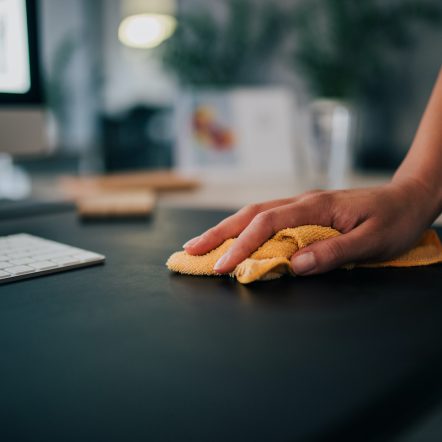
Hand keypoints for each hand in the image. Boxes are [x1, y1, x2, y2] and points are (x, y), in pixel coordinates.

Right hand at [183, 179, 437, 274]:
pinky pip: (268, 217)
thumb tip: (294, 266)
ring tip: (203, 242)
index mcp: (315, 206)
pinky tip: (237, 236)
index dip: (241, 245)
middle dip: (218, 232)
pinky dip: (246, 228)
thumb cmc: (394, 220)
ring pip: (255, 213)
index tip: (222, 266)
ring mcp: (303, 205)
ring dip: (227, 228)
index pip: (267, 224)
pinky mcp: (306, 211)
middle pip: (251, 214)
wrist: (410, 198)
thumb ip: (333, 252)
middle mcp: (303, 202)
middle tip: (191, 249)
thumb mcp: (371, 242)